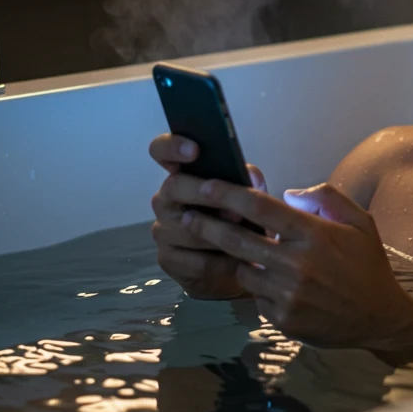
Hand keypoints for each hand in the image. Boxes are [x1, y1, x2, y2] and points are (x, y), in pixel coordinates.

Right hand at [148, 132, 267, 300]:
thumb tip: (250, 174)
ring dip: (220, 233)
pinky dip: (222, 261)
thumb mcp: (247, 197)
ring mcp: (162, 229)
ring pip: (186, 227)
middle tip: (232, 205)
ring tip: (248, 236)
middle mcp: (165, 199)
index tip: (194, 150)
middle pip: (173, 186)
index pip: (161, 150)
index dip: (172, 146)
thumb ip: (248, 182)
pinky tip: (240, 261)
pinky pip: (194, 259)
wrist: (232, 265)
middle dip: (204, 193)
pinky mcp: (167, 259)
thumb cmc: (238, 222)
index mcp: (181, 175)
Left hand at [169, 176, 412, 348]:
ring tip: (233, 251)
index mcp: (313, 234)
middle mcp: (296, 264)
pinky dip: (258, 287)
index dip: (227, 194)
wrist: (379, 317)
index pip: (259, 207)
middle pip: (238, 239)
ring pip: (243, 270)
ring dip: (237, 259)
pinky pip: (257, 297)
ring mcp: (288, 294)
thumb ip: (324, 197)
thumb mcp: (359, 221)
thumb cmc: (368, 264)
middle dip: (207, 225)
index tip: (206, 185)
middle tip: (187, 215)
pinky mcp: (283, 319)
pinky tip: (268, 283)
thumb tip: (287, 194)